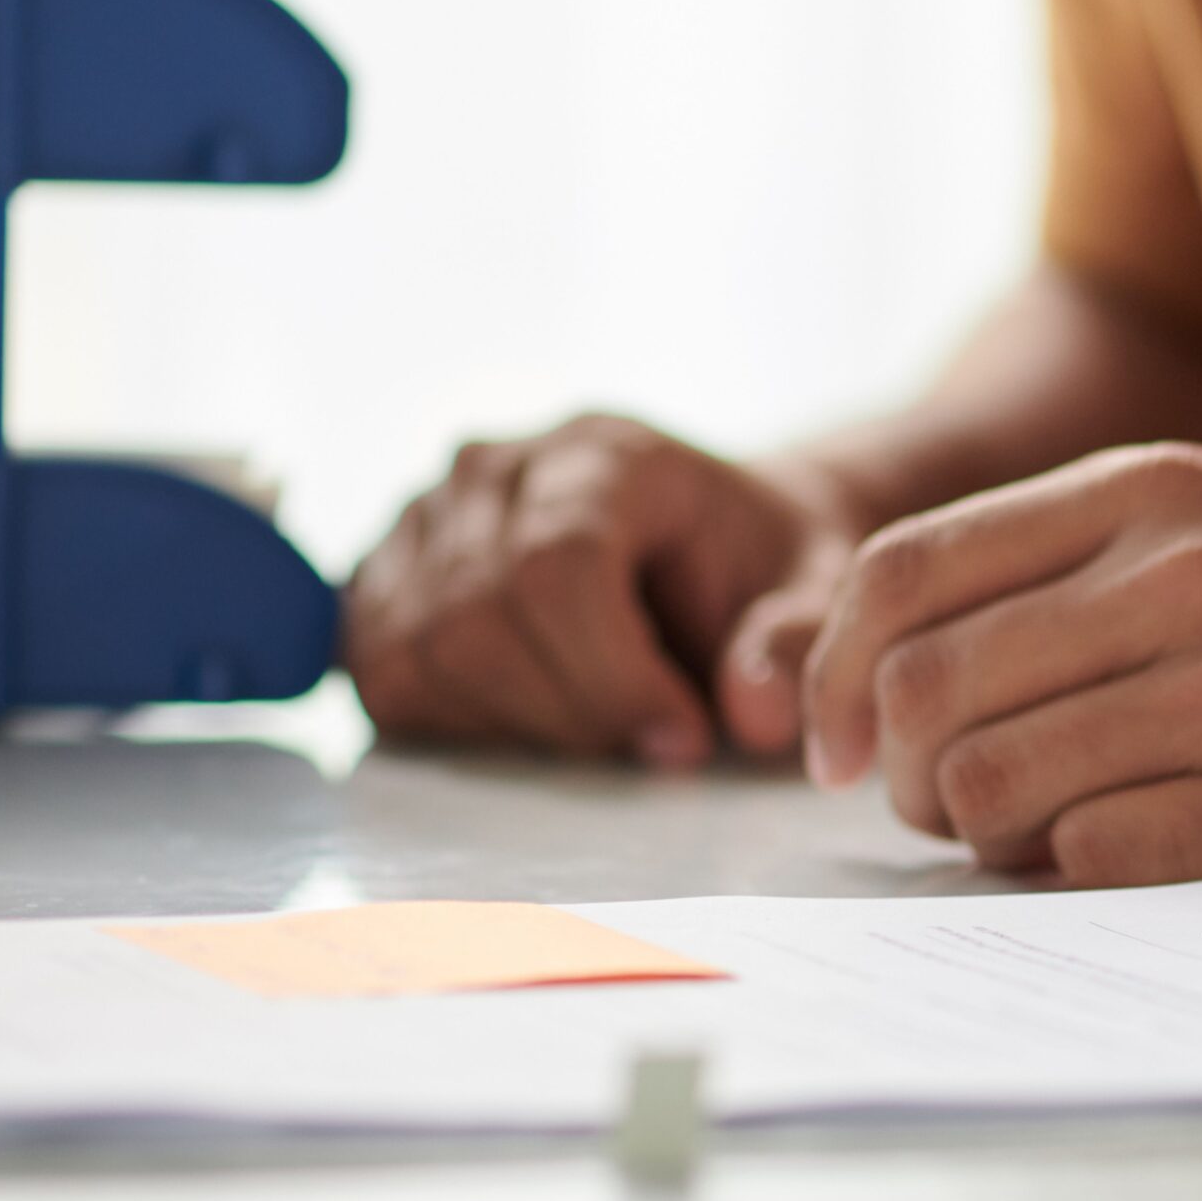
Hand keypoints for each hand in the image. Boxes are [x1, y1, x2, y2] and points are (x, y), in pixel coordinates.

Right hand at [346, 414, 856, 763]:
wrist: (708, 535)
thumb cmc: (760, 563)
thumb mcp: (818, 589)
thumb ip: (798, 640)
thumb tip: (753, 716)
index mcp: (604, 453)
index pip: (556, 564)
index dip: (612, 677)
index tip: (684, 741)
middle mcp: (492, 468)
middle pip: (474, 618)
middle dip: (569, 714)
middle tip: (649, 748)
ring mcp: (423, 517)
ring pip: (416, 653)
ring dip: (514, 727)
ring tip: (601, 729)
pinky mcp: (383, 576)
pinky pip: (383, 674)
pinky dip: (457, 724)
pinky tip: (539, 718)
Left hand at [801, 442, 1201, 882]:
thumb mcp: (1174, 547)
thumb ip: (1015, 583)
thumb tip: (767, 672)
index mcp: (1143, 484)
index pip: (904, 572)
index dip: (827, 676)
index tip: (831, 749)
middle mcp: (1188, 559)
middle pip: (926, 692)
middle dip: (905, 777)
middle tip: (941, 806)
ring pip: (990, 785)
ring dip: (983, 835)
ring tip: (1026, 831)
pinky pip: (1091, 848)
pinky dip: (1070, 867)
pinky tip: (1101, 852)